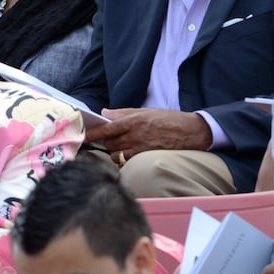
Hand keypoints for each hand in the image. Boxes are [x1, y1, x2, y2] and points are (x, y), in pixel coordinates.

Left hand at [89, 108, 211, 158]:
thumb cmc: (168, 119)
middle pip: (109, 143)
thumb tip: (105, 112)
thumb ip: (123, 113)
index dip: (93, 134)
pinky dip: (123, 159)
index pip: (107, 129)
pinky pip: (126, 162)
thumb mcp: (145, 111)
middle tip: (105, 139)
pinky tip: (127, 154)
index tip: (84, 136)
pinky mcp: (145, 158)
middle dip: (104, 142)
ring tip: (119, 146)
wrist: (189, 132)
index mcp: (133, 121)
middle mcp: (135, 135)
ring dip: (113, 151)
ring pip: (116, 154)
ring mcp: (140, 149)